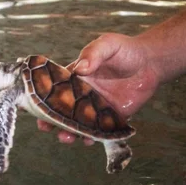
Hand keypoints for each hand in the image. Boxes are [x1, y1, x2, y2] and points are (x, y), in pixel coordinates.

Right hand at [37, 33, 159, 143]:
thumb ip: (93, 53)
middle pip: (64, 111)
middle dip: (52, 121)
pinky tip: (89, 140)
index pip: (56, 89)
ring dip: (71, 132)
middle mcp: (83, 95)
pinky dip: (94, 137)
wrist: (150, 62)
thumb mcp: (107, 44)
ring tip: (67, 137)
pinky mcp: (112, 117)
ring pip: (79, 124)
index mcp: (76, 78)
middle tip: (45, 127)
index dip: (44, 99)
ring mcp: (97, 108)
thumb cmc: (125, 50)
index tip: (35, 107)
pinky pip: (100, 130)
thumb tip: (80, 68)